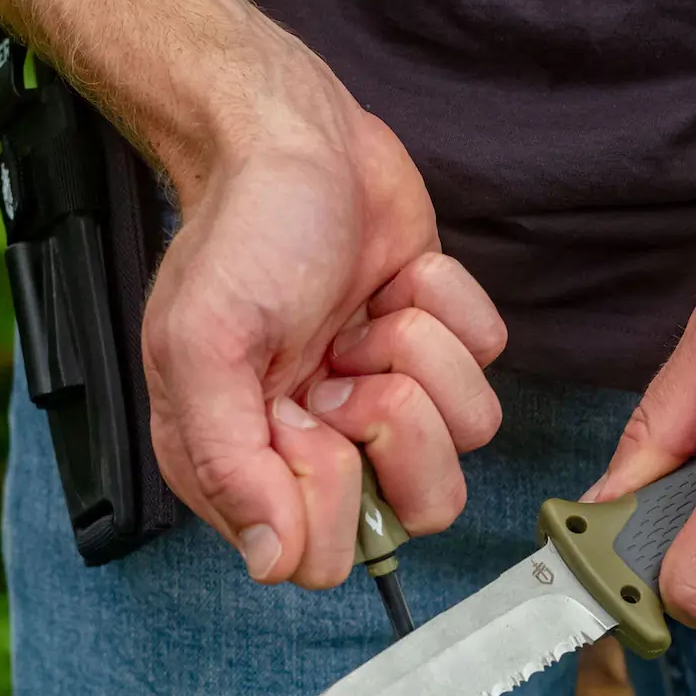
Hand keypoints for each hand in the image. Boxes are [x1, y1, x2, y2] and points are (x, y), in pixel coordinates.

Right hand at [142, 30, 505, 587]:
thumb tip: (268, 561)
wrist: (293, 134)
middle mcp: (323, 446)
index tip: (304, 413)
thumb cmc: (242, 231)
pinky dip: (449, 309)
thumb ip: (228, 462)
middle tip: (343, 360)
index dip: (330, 486)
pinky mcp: (442, 350)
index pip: (320, 556)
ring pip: (466, 436)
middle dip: (393, 418)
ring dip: (421, 353)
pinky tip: (395, 282)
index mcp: (247, 462)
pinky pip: (490, 367)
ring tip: (366, 313)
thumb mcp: (205, 343)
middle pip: (414, 508)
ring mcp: (389, 398)